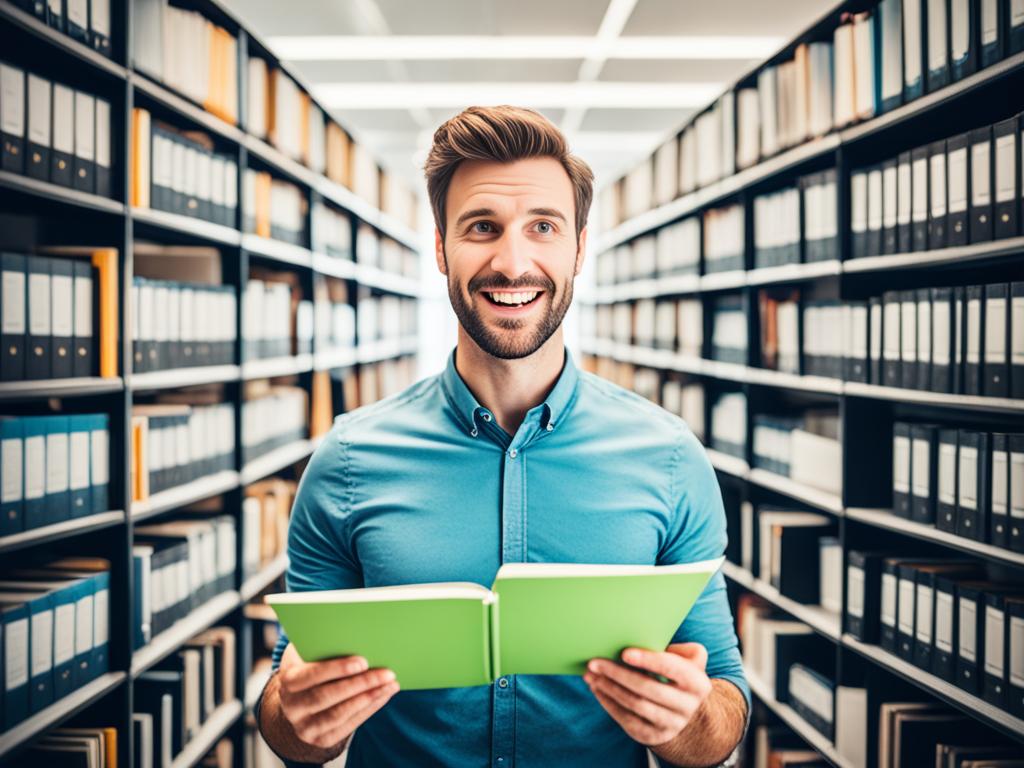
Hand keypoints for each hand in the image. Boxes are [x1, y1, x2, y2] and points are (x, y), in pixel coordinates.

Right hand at [276, 643, 399, 750]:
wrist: (299, 698)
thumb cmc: (311, 664)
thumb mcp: (308, 652)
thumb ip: (322, 643)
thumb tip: (354, 632)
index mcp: (287, 681)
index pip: (311, 675)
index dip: (337, 669)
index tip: (363, 661)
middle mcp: (292, 707)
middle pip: (327, 696)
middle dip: (361, 684)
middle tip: (387, 672)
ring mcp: (305, 727)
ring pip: (339, 714)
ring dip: (369, 697)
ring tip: (391, 683)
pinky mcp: (321, 739)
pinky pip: (348, 726)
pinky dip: (369, 709)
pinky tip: (384, 695)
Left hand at [583, 642, 712, 746]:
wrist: (687, 709)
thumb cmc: (679, 673)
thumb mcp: (688, 658)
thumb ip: (675, 648)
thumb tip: (641, 637)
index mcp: (697, 682)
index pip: (670, 668)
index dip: (648, 660)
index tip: (624, 653)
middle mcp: (687, 706)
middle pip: (647, 688)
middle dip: (617, 674)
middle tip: (594, 662)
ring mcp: (671, 724)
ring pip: (635, 705)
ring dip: (609, 688)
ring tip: (591, 675)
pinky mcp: (654, 736)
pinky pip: (627, 720)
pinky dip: (609, 703)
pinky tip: (597, 689)